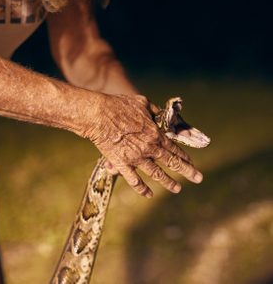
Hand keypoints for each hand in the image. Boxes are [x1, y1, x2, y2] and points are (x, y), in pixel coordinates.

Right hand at [85, 94, 202, 197]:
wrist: (98, 114)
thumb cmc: (120, 106)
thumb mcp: (143, 103)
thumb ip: (156, 112)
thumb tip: (164, 116)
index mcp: (156, 134)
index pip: (175, 148)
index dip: (185, 156)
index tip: (192, 162)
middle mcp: (149, 148)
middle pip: (172, 163)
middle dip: (187, 171)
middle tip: (198, 179)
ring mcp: (136, 158)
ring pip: (156, 174)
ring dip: (168, 182)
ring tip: (177, 189)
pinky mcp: (122, 164)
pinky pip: (134, 180)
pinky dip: (142, 189)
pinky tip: (149, 194)